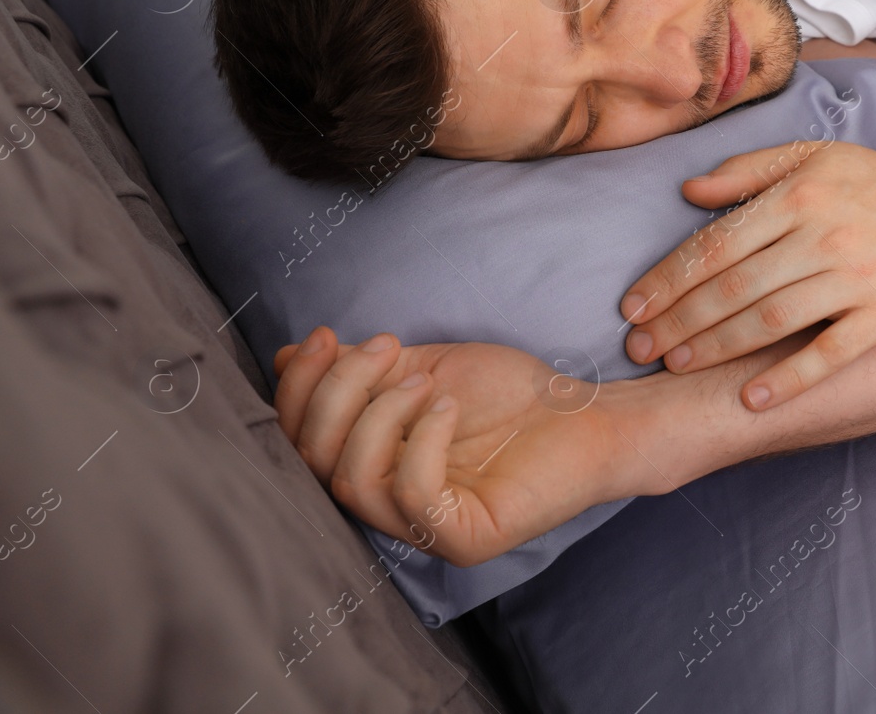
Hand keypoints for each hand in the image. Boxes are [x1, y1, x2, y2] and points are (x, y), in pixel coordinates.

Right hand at [272, 327, 639, 566]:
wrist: (585, 412)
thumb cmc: (509, 394)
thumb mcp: (422, 368)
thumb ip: (361, 369)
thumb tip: (291, 352)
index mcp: (370, 466)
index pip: (299, 439)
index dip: (298, 387)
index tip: (325, 335)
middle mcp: (387, 506)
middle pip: (314, 460)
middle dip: (334, 392)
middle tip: (383, 347)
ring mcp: (424, 530)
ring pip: (352, 482)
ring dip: (377, 415)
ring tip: (425, 382)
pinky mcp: (464, 539)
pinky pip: (412, 498)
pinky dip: (419, 444)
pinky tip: (447, 408)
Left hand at [620, 141, 875, 410]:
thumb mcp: (813, 156)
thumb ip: (748, 170)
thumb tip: (688, 191)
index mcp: (799, 196)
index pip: (717, 244)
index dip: (669, 279)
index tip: (633, 307)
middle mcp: (825, 236)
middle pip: (735, 287)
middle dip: (679, 321)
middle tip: (640, 348)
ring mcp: (858, 279)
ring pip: (772, 320)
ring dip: (717, 347)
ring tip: (677, 367)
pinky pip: (831, 353)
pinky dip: (790, 378)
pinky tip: (752, 397)